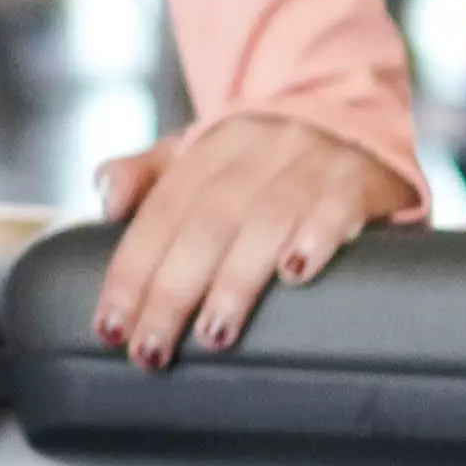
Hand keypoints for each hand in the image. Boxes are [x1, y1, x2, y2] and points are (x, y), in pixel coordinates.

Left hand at [88, 113, 419, 371]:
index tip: (110, 327)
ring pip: (266, 218)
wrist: (355, 115)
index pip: (161, 211)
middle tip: (150, 350)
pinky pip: (337, 205)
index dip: (132, 269)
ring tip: (213, 333)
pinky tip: (297, 272)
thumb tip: (106, 200)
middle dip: (172, 290)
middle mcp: (257, 149)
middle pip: (206, 221)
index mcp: (211, 146)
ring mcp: (310, 162)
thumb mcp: (203, 153)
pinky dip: (315, 236)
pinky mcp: (360, 179)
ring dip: (236, 278)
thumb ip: (148, 175)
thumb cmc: (266, 155)